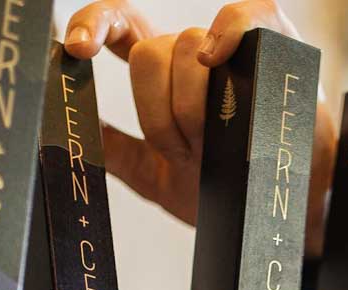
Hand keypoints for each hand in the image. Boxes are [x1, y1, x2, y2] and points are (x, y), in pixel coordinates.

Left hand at [64, 1, 336, 255]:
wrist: (280, 212)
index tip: (75, 52)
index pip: (119, 30)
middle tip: (182, 152)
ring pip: (188, 48)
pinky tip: (220, 58)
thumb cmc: (223, 192)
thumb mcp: (157, 179)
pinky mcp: (272, 43)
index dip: (93, 27)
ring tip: (212, 144)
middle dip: (157, 110)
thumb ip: (114, 152)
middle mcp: (192, 55)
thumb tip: (67, 133)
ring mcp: (231, 47)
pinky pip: (242, 15)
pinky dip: (228, 31)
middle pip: (149, 51)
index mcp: (163, 78)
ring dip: (192, 106)